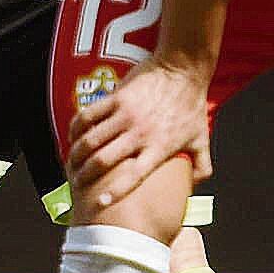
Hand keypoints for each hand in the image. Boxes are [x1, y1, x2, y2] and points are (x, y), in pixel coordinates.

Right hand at [63, 53, 211, 204]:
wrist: (182, 69)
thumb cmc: (191, 105)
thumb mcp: (202, 139)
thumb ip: (202, 167)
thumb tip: (194, 187)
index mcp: (160, 148)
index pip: (134, 176)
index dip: (115, 192)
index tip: (99, 203)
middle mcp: (140, 134)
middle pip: (103, 160)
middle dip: (84, 175)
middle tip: (76, 183)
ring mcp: (126, 115)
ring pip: (91, 139)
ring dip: (76, 154)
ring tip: (71, 162)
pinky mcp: (116, 97)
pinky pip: (88, 115)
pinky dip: (76, 128)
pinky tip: (72, 136)